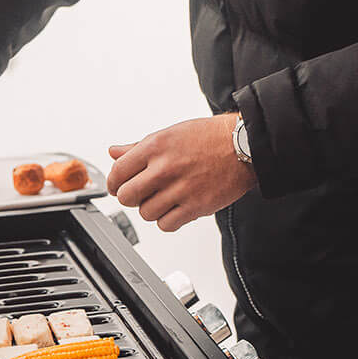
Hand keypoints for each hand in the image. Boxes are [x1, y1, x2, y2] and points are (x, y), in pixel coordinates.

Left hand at [107, 114, 256, 232]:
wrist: (244, 146)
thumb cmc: (209, 137)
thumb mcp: (170, 134)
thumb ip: (138, 146)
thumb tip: (114, 152)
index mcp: (155, 146)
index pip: (117, 172)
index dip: (114, 183)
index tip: (118, 186)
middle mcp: (165, 168)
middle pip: (127, 196)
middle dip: (131, 197)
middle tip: (141, 193)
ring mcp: (180, 189)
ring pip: (145, 213)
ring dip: (152, 209)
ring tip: (164, 198)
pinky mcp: (195, 207)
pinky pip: (166, 225)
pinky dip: (168, 220)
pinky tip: (176, 207)